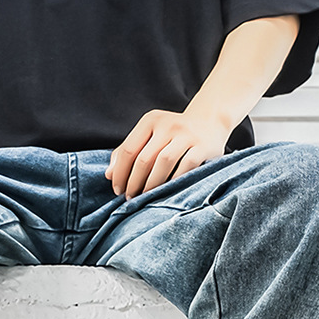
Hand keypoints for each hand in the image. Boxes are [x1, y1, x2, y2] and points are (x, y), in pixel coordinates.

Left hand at [107, 109, 229, 198]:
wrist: (210, 121)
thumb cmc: (172, 134)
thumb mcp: (150, 136)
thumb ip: (128, 152)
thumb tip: (108, 175)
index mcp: (151, 121)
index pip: (128, 149)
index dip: (120, 172)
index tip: (117, 189)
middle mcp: (168, 125)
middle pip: (143, 159)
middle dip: (133, 182)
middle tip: (130, 197)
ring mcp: (187, 135)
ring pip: (163, 162)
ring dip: (151, 184)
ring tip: (145, 197)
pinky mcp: (203, 146)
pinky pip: (185, 167)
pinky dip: (174, 181)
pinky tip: (167, 192)